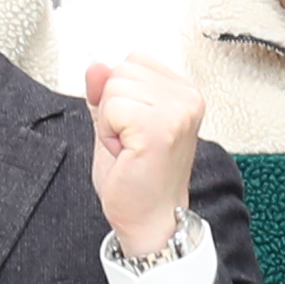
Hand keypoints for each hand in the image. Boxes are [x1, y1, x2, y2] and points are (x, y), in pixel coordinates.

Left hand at [81, 55, 204, 261]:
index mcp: (184, 93)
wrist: (150, 221)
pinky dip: (107, 132)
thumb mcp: (116, 124)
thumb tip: (96, 66)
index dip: (120, 96)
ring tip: (129, 150)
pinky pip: (111, 107)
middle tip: (130, 144)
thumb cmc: (138, 181)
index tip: (133, 130)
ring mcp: (177, 111)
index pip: (133, 61)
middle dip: (113, 108)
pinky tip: (126, 154)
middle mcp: (188, 97)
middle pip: (121, 70)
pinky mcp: (160, 127)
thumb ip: (107, 92)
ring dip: (109, 122)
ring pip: (113, 87)